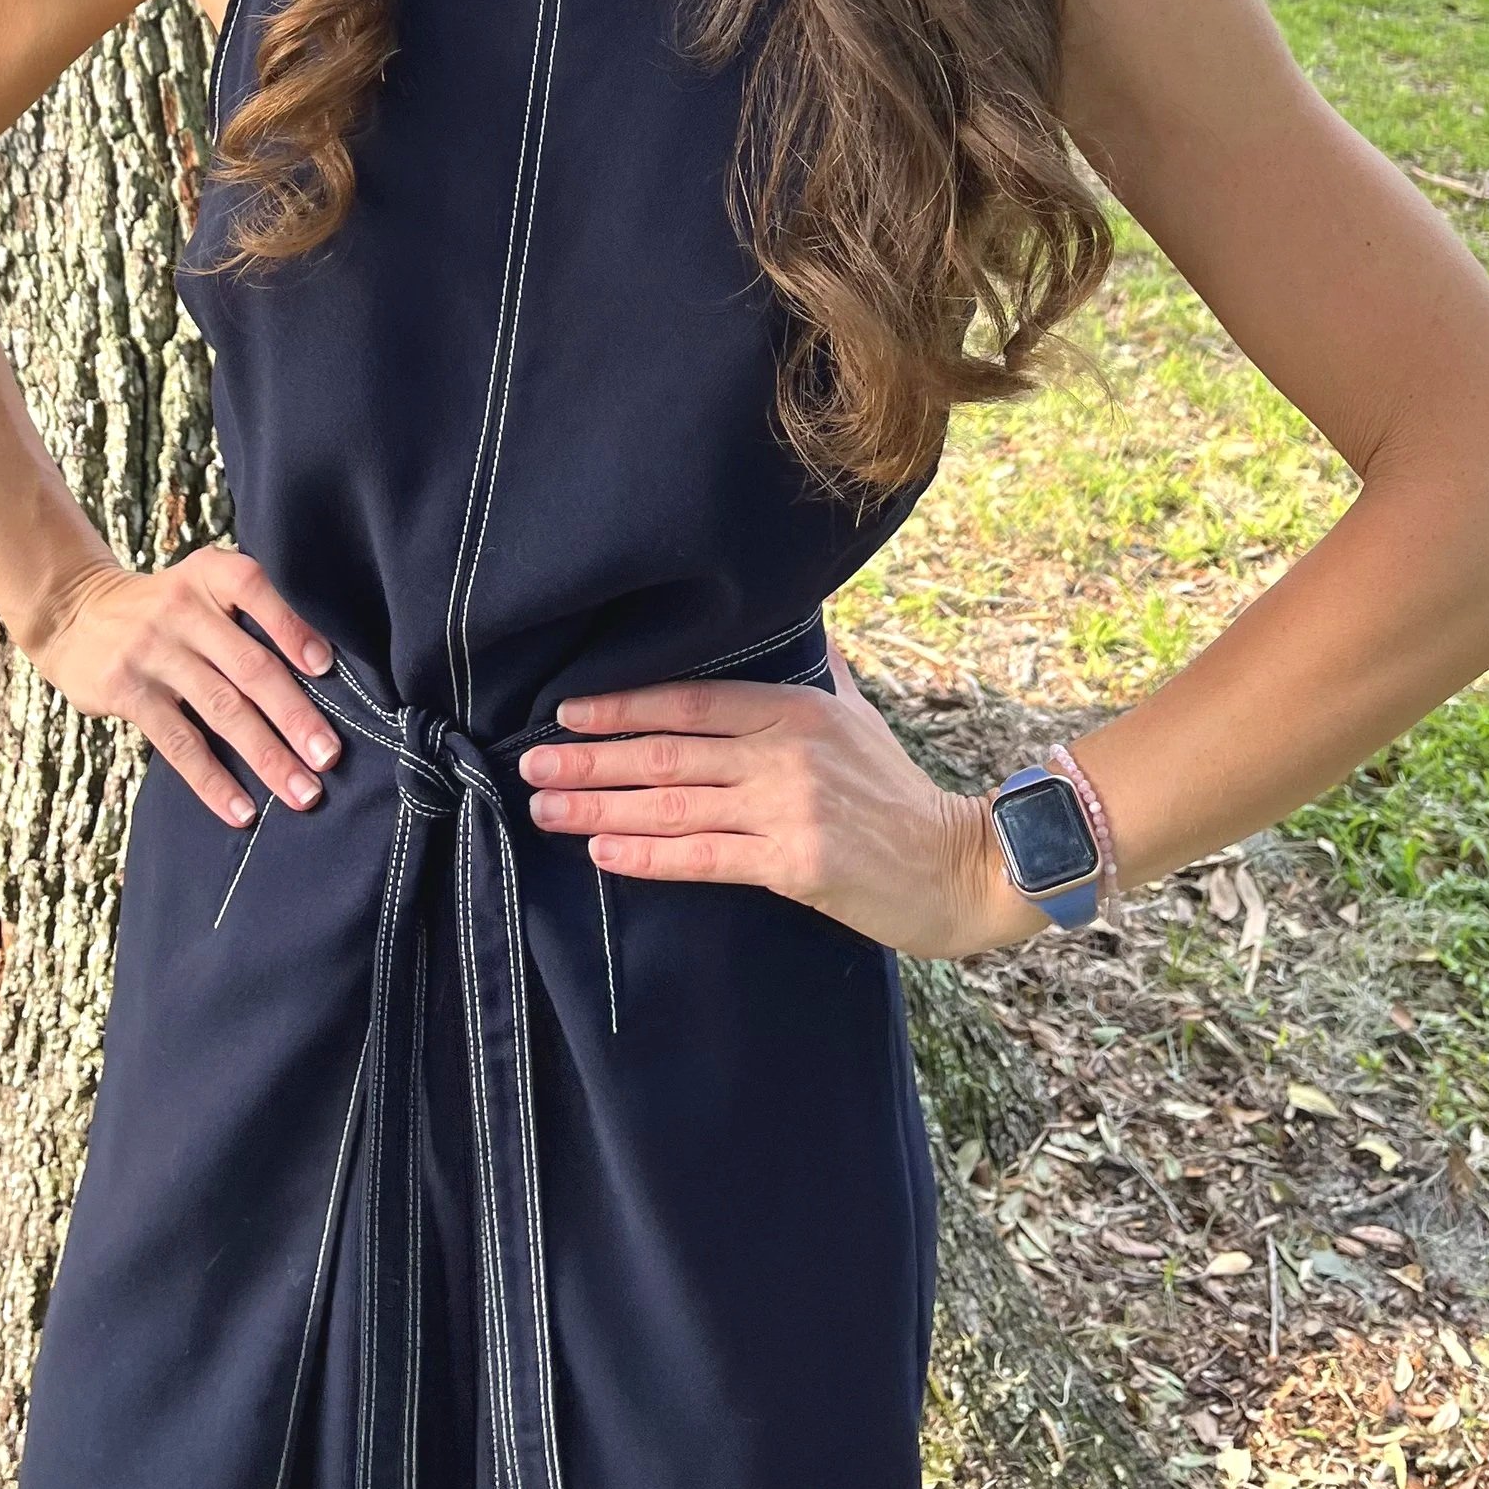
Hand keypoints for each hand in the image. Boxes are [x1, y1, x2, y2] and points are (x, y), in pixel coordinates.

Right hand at [26, 548, 344, 828]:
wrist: (74, 613)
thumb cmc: (164, 608)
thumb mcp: (201, 587)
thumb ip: (248, 615)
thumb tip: (321, 676)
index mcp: (209, 575)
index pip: (254, 590)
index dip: (291, 628)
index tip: (325, 667)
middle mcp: (182, 608)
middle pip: (248, 666)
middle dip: (294, 715)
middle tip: (329, 756)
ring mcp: (153, 652)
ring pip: (221, 710)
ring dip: (266, 756)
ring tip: (302, 792)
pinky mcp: (128, 692)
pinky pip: (179, 743)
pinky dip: (213, 781)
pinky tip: (241, 810)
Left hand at [518, 630, 1045, 959]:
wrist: (960, 864)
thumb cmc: (899, 792)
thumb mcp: (858, 714)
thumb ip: (821, 671)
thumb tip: (805, 623)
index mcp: (794, 708)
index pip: (690, 700)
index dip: (623, 705)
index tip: (566, 710)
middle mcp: (784, 751)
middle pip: (666, 751)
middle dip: (590, 756)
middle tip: (528, 761)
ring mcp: (788, 807)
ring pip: (673, 804)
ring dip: (598, 806)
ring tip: (544, 806)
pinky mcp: (795, 863)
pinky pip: (703, 858)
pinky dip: (647, 854)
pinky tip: (602, 851)